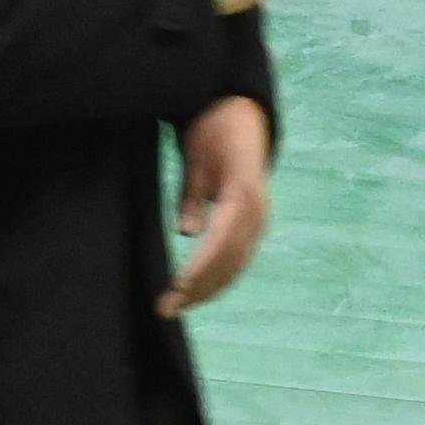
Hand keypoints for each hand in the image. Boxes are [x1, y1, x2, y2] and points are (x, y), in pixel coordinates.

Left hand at [163, 94, 273, 315]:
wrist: (241, 117)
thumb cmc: (214, 133)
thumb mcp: (196, 159)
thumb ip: (192, 196)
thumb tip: (187, 232)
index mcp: (244, 195)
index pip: (222, 240)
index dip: (201, 266)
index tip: (178, 285)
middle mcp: (257, 214)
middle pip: (229, 261)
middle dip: (199, 287)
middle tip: (166, 307)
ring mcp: (258, 222)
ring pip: (234, 266)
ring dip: (207, 289)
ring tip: (175, 307)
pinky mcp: (253, 226)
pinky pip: (236, 259)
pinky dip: (217, 278)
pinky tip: (196, 293)